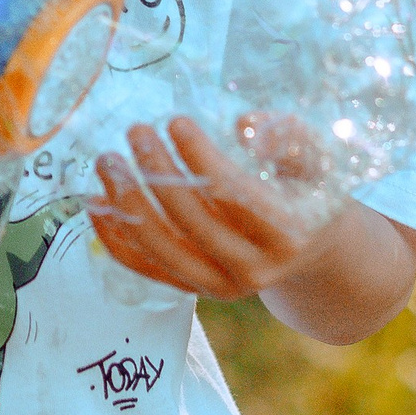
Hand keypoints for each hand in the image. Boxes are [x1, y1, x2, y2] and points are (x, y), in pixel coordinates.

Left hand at [88, 116, 321, 300]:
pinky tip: (96, 202)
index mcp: (290, 236)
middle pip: (193, 223)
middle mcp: (255, 270)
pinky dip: (117, 238)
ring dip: (128, 205)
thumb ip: (291, 141)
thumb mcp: (319, 163)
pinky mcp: (197, 292)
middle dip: (158, 173)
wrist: (313, 252)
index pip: (236, 196)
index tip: (175, 122)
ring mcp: (223, 286)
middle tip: (136, 131)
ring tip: (108, 161)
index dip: (202, 159)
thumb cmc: (311, 192)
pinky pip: (147, 268)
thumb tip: (244, 125)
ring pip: (163, 251)